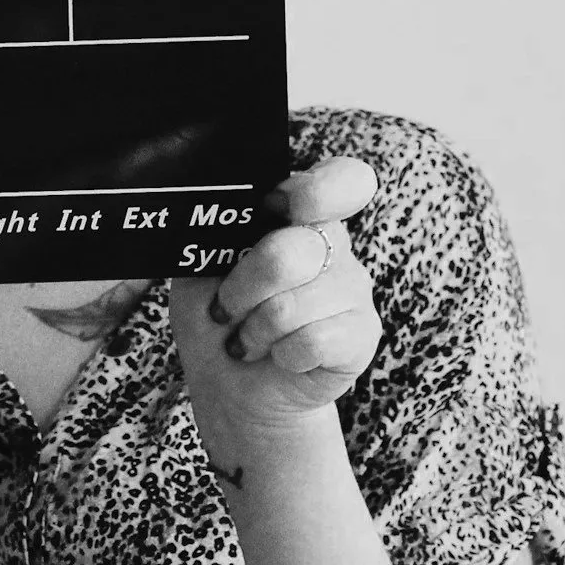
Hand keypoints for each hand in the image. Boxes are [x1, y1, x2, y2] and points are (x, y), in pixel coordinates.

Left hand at [169, 157, 382, 442]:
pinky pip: (314, 341)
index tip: (278, 204)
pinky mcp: (364, 334)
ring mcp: (354, 288)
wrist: (231, 385)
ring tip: (249, 337)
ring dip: (255, 330)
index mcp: (296, 213)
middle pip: (292, 251)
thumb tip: (232, 219)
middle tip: (225, 307)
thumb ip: (218, 236)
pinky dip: (281, 355)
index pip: (343, 179)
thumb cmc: (217, 315)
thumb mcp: (201, 267)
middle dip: (242, 288)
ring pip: (295, 304)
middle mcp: (333, 243)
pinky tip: (279, 356)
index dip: (319, 190)